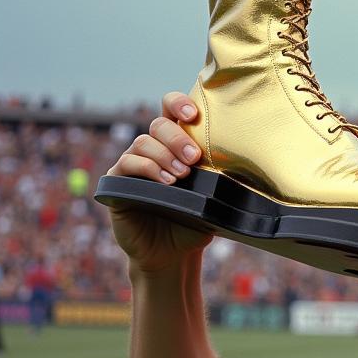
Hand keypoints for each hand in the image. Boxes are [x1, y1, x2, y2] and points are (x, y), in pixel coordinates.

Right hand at [106, 91, 211, 273]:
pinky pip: (128, 164)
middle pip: (159, 125)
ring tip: (182, 176)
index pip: (172, 111)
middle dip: (177, 137)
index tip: (194, 114)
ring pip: (144, 142)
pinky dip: (148, 169)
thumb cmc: (195, 223)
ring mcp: (133, 164)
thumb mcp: (212, 199)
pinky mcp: (118, 182)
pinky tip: (166, 182)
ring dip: (164, 155)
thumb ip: (217, 179)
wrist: (173, 254)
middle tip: (194, 158)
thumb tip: (240, 165)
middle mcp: (153, 150)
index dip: (179, 104)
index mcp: (175, 146)